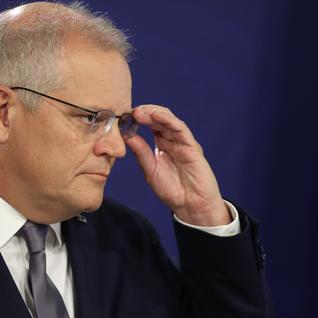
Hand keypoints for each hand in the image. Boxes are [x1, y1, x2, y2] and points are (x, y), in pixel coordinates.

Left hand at [125, 105, 230, 226]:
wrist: (190, 206)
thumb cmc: (172, 190)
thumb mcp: (150, 170)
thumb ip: (141, 153)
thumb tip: (126, 135)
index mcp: (162, 145)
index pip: (150, 125)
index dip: (138, 119)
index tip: (124, 116)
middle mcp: (173, 140)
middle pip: (159, 119)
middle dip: (145, 113)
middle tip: (131, 112)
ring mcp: (183, 142)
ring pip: (169, 121)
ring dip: (155, 113)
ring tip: (141, 111)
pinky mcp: (192, 147)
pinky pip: (181, 129)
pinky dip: (169, 120)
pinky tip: (157, 115)